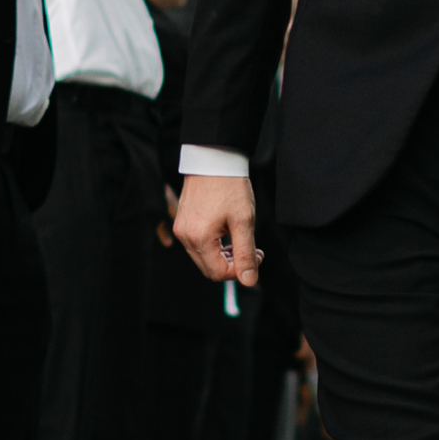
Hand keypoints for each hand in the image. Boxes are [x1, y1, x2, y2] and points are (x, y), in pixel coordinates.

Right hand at [175, 173, 259, 289]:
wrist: (214, 158)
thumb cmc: (230, 186)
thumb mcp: (244, 221)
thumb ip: (245, 253)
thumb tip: (249, 281)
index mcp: (199, 238)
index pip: (217, 273)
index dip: (239, 271)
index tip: (257, 255)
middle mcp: (185, 236)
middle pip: (209, 268)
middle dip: (232, 264)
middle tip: (252, 249)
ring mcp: (181, 228)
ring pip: (203, 257)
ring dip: (223, 255)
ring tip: (240, 238)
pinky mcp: (182, 220)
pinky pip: (197, 243)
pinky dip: (213, 244)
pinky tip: (227, 231)